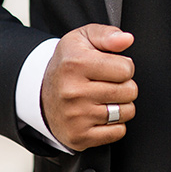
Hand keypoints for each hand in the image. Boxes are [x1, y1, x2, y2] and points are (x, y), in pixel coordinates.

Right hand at [41, 24, 136, 151]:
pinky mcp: (79, 137)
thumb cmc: (68, 64)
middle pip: (129, 91)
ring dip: (121, 105)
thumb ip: (107, 34)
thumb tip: (127, 39)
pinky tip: (99, 114)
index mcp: (75, 64)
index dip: (124, 67)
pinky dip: (115, 124)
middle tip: (107, 83)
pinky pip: (118, 132)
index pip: (126, 69)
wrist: (40, 94)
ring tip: (104, 98)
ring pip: (126, 112)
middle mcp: (73, 91)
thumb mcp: (82, 39)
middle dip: (125, 85)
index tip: (111, 67)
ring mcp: (75, 117)